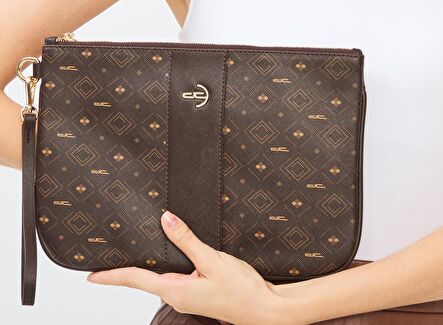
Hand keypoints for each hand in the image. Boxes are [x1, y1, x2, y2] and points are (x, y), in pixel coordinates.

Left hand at [86, 210, 285, 324]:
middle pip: (143, 280)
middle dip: (124, 271)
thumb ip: (187, 240)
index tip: (90, 276)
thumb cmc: (242, 289)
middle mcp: (178, 295)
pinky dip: (163, 268)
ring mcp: (188, 295)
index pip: (135, 280)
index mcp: (176, 290)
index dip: (112, 276)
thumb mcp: (212, 260)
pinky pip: (174, 278)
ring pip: (159, 278)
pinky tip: (168, 258)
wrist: (265, 309)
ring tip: (130, 257)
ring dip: (143, 269)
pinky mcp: (199, 292)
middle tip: (105, 261)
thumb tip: (165, 220)